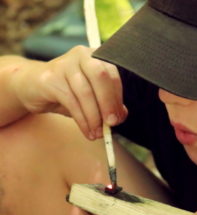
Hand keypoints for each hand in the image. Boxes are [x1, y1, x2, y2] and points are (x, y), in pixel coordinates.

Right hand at [11, 46, 126, 139]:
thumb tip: (121, 115)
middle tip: (111, 124)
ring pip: (85, 92)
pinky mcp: (50, 78)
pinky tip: (87, 131)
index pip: (112, 75)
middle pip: (101, 76)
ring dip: (94, 117)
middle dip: (108, 103)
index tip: (119, 118)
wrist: (33, 86)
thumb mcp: (90, 98)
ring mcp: (64, 64)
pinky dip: (82, 120)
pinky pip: (71, 101)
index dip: (117, 98)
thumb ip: (107, 103)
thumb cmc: (67, 92)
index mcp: (96, 57)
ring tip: (98, 134)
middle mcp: (81, 55)